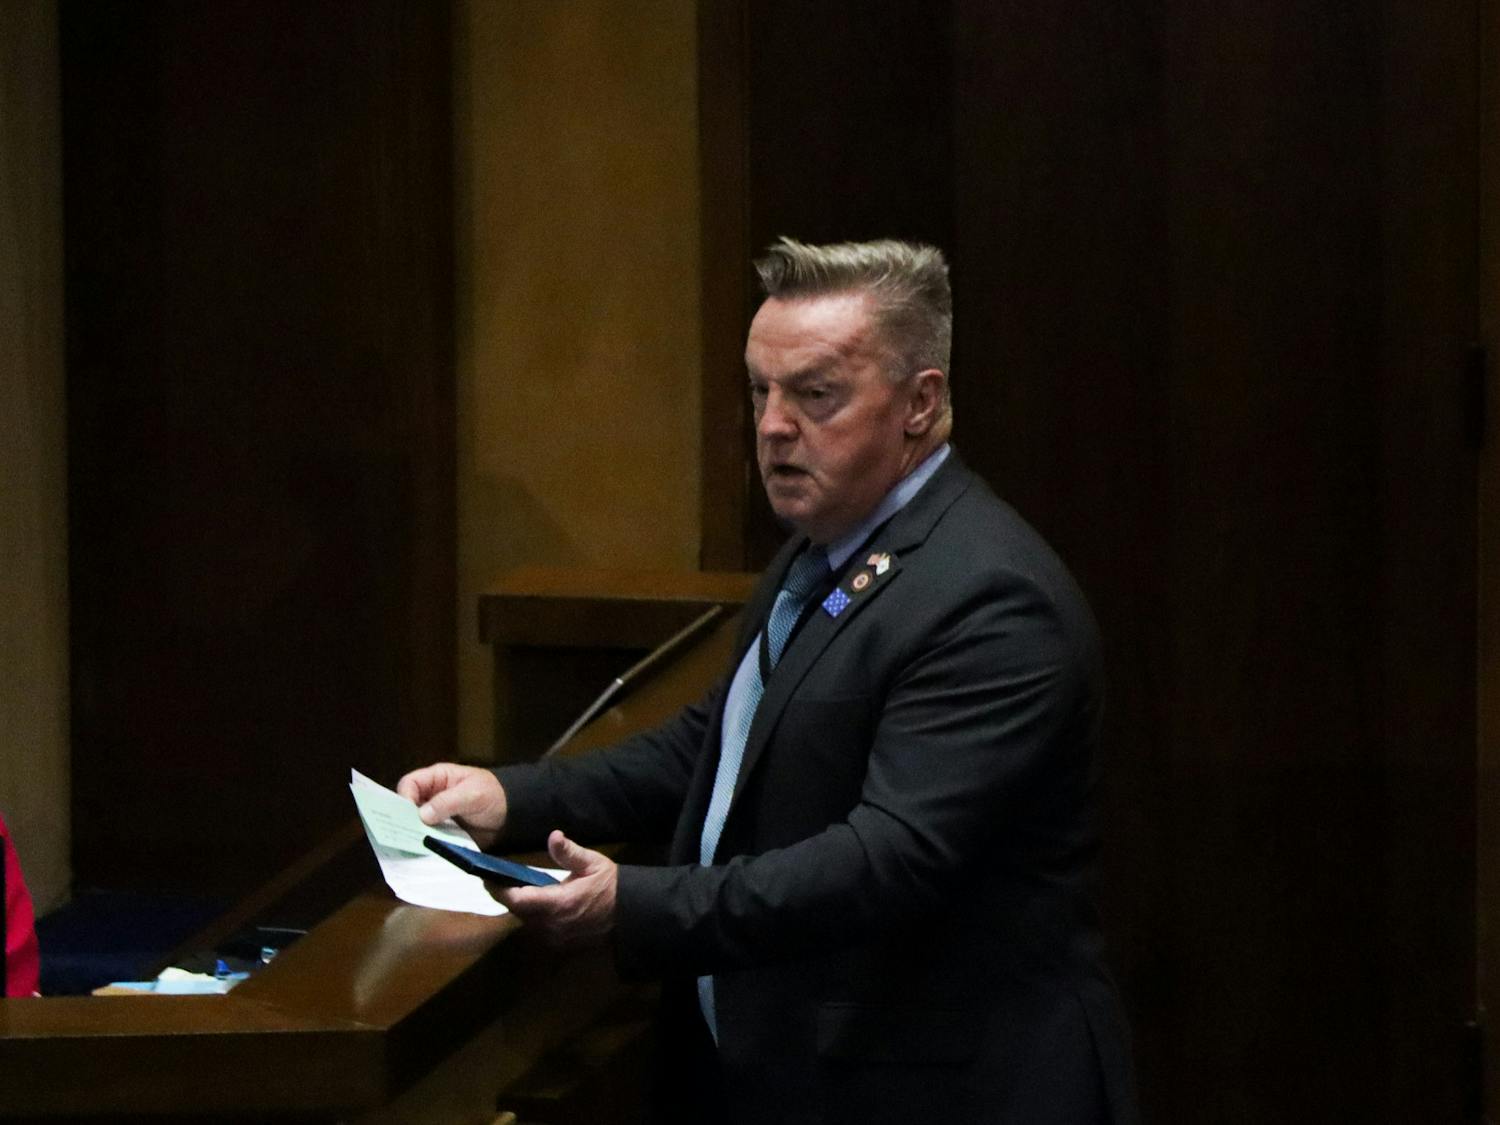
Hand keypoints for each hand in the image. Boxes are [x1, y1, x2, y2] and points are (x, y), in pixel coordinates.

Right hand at [395, 762, 507, 850]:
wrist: (512, 815)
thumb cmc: (493, 795)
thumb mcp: (472, 794)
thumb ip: (447, 802)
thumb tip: (421, 815)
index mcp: (437, 778)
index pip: (410, 783)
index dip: (404, 797)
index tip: (407, 814)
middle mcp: (432, 796)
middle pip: (408, 806)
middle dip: (405, 818)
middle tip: (404, 834)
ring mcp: (436, 816)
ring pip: (415, 824)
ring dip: (415, 834)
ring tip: (413, 846)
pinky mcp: (442, 833)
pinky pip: (428, 838)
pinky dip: (426, 844)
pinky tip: (424, 852)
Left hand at [497, 830, 616, 949]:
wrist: (630, 913)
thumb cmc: (610, 885)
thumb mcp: (592, 863)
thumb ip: (569, 852)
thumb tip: (554, 836)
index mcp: (557, 903)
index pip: (517, 900)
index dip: (499, 890)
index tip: (488, 878)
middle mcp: (552, 924)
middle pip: (518, 912)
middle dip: (509, 897)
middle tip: (500, 882)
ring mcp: (556, 937)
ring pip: (526, 923)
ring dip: (521, 908)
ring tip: (517, 891)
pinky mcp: (561, 943)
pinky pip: (538, 930)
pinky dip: (533, 918)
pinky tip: (536, 906)